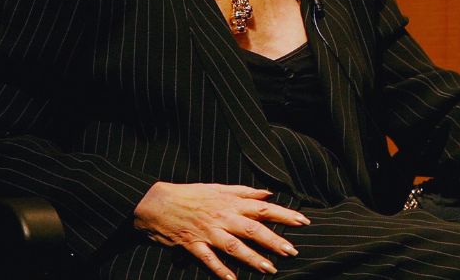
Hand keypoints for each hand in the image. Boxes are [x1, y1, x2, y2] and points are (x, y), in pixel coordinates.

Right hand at [134, 182, 310, 279]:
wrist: (156, 202)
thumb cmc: (190, 194)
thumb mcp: (219, 188)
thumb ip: (245, 192)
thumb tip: (268, 194)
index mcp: (231, 202)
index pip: (263, 208)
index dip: (284, 215)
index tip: (303, 221)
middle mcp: (223, 217)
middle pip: (253, 229)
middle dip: (274, 241)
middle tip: (292, 251)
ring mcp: (208, 232)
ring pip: (234, 247)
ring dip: (253, 258)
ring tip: (270, 268)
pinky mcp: (193, 245)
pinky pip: (208, 260)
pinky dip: (220, 270)